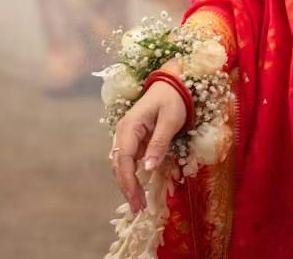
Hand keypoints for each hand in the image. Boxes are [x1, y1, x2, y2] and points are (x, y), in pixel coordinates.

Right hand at [110, 78, 187, 212]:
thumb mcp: (170, 121)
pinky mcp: (133, 140)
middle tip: (138, 208)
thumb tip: (148, 168)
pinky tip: (138, 189)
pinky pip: (128, 161)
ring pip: (121, 165)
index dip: (128, 181)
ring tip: (138, 204)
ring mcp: (126, 136)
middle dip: (126, 188)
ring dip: (128, 184)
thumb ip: (159, 143)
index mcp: (129, 127)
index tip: (135, 199)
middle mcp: (123, 132)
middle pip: (119, 165)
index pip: (124, 159)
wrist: (173, 84)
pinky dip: (132, 176)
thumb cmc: (173, 100)